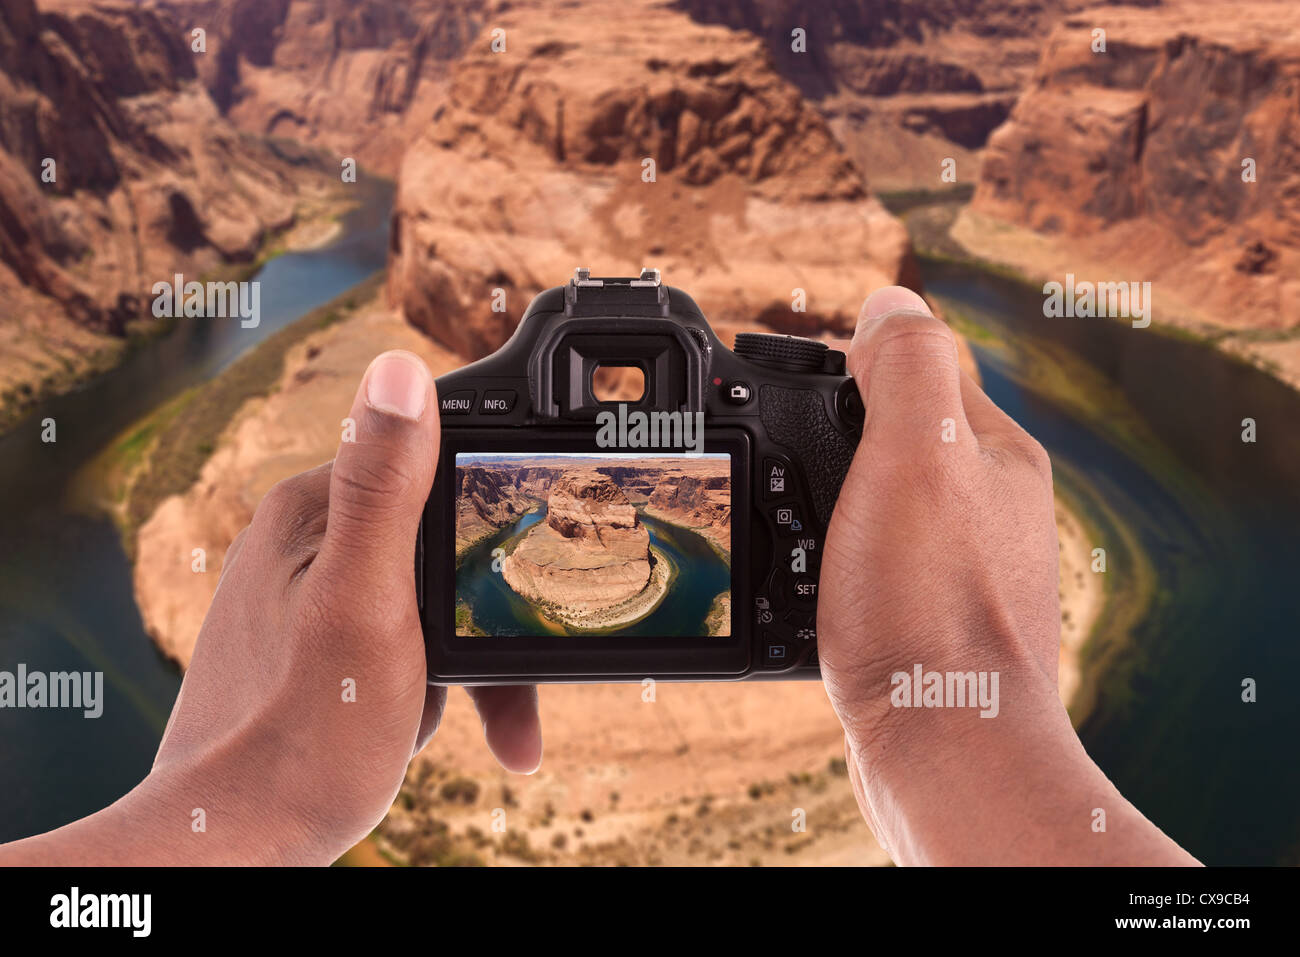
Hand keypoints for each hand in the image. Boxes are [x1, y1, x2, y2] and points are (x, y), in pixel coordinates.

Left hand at [1, 351, 541, 865]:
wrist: (237, 843)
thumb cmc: (305, 735)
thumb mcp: (367, 604)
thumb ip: (386, 488)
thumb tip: (400, 368)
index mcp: (313, 507)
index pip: (440, 479)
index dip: (496, 541)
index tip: (521, 604)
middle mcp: (304, 536)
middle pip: (441, 547)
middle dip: (481, 625)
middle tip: (502, 704)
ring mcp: (304, 588)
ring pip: (427, 598)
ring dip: (458, 665)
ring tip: (436, 721)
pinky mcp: (309, 636)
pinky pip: (397, 636)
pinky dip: (425, 681)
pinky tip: (414, 723)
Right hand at [817, 287, 1195, 864]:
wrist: (941, 745)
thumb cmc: (927, 606)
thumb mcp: (914, 456)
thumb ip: (907, 367)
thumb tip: (890, 300)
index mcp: (994, 453)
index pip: (923, 367)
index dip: (852, 362)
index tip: (791, 378)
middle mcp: (991, 506)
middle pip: (901, 433)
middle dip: (839, 427)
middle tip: (774, 444)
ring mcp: (963, 567)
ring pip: (885, 500)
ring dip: (833, 492)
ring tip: (781, 507)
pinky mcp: (932, 621)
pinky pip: (878, 560)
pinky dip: (838, 552)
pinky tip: (810, 572)